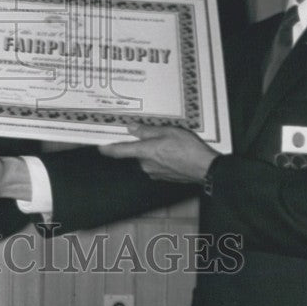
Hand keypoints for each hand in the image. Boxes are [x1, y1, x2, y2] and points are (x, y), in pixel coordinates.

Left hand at [98, 124, 218, 182]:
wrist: (206, 169)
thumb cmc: (188, 149)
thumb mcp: (168, 131)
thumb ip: (148, 130)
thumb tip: (132, 128)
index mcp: (145, 152)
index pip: (121, 151)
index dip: (109, 149)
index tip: (101, 147)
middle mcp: (147, 165)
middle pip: (138, 152)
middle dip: (145, 144)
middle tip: (160, 135)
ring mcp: (155, 173)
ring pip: (149, 158)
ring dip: (156, 151)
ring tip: (172, 144)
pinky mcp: (164, 177)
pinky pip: (158, 165)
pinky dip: (163, 158)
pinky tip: (176, 153)